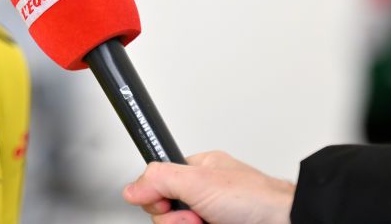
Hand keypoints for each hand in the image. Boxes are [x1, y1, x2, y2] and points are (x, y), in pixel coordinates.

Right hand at [122, 150, 295, 223]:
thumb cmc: (258, 199)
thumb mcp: (199, 181)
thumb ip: (159, 178)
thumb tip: (132, 187)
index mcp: (198, 173)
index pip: (158, 185)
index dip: (158, 198)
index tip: (165, 203)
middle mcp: (204, 197)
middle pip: (167, 215)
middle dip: (178, 221)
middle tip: (197, 218)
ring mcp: (212, 219)